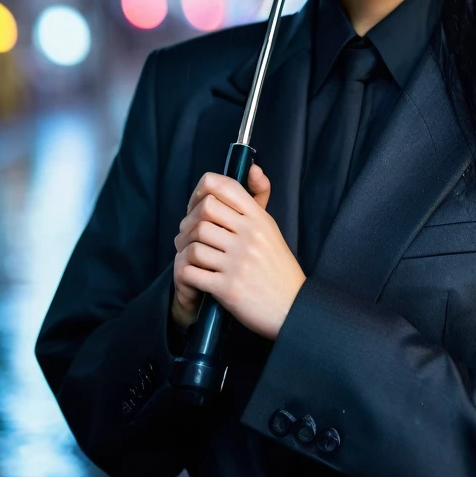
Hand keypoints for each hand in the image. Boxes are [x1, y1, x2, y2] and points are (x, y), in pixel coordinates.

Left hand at [172, 163, 305, 339]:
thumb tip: (253, 168)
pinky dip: (184, 272)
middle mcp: (249, 236)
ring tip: (188, 255)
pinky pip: (191, 272)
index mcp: (259, 219)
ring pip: (194, 242)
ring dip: (184, 249)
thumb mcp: (271, 229)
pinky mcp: (227, 288)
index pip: (224, 187)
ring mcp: (238, 262)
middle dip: (188, 222)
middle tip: (187, 234)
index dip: (201, 191)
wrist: (291, 308)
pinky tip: (191, 274)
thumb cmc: (277, 268)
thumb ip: (258, 199)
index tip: (197, 204)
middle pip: (204, 211)